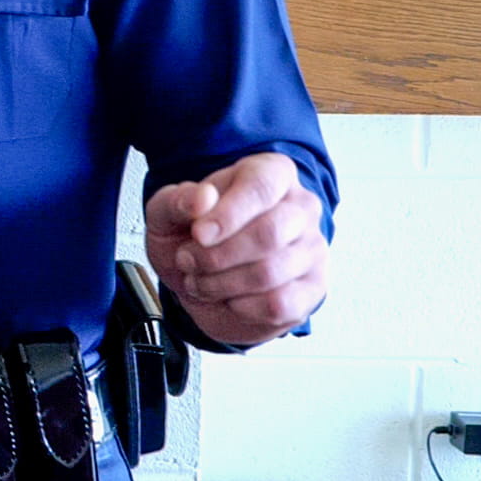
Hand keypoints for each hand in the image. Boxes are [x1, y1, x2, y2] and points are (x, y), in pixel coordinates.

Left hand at [145, 151, 328, 348]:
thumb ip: (177, 201)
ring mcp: (313, 248)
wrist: (200, 280)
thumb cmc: (190, 237)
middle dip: (216, 256)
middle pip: (269, 234)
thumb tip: (201, 199)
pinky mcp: (313, 288)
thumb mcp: (167, 213)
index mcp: (272, 173)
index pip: (261, 187)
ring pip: (270, 273)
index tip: (198, 234)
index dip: (227, 214)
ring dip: (220, 284)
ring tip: (199, 280)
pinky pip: (279, 304)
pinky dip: (241, 307)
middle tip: (187, 260)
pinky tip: (228, 298)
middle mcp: (302, 207)